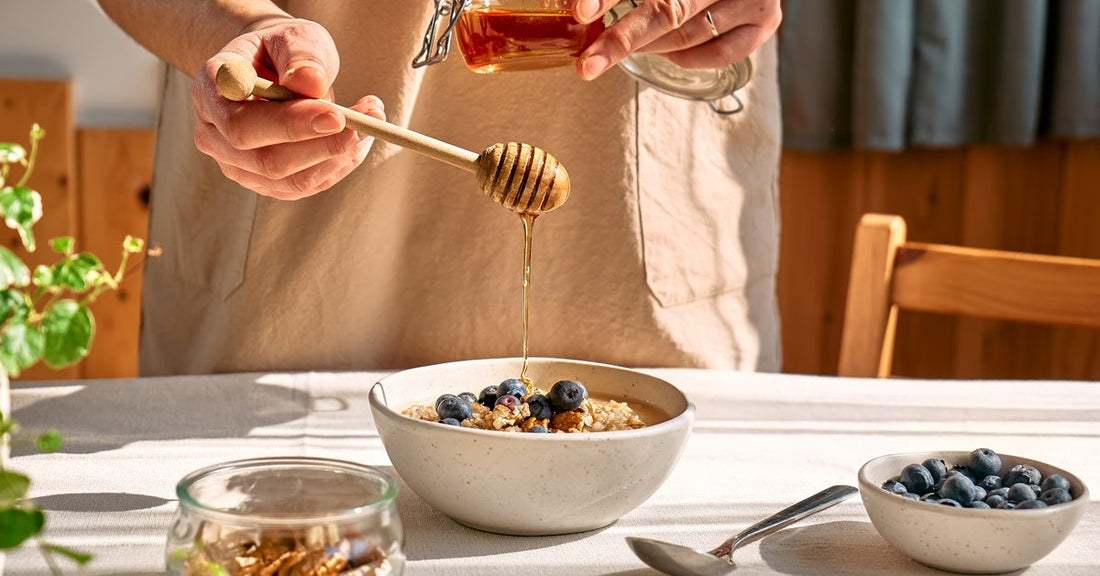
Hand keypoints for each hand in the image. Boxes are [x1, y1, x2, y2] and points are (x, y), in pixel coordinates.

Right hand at [190, 17, 384, 199]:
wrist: (272, 66)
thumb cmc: (280, 49)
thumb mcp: (292, 36)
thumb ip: (300, 56)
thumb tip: (310, 84)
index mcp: (210, 90)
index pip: (242, 125)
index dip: (290, 125)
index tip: (337, 114)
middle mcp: (213, 134)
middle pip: (267, 161)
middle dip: (325, 145)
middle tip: (367, 121)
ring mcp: (236, 164)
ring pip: (292, 180)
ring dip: (340, 156)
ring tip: (370, 121)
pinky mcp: (263, 181)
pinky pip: (306, 186)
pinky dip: (339, 165)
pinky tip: (358, 140)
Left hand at [573, 0, 781, 79]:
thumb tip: (581, 7)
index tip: (581, 12)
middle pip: (667, 12)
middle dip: (621, 40)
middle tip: (588, 63)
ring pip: (686, 38)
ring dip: (649, 47)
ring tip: (625, 45)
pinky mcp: (765, 22)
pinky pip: (717, 55)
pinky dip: (684, 57)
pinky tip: (666, 49)